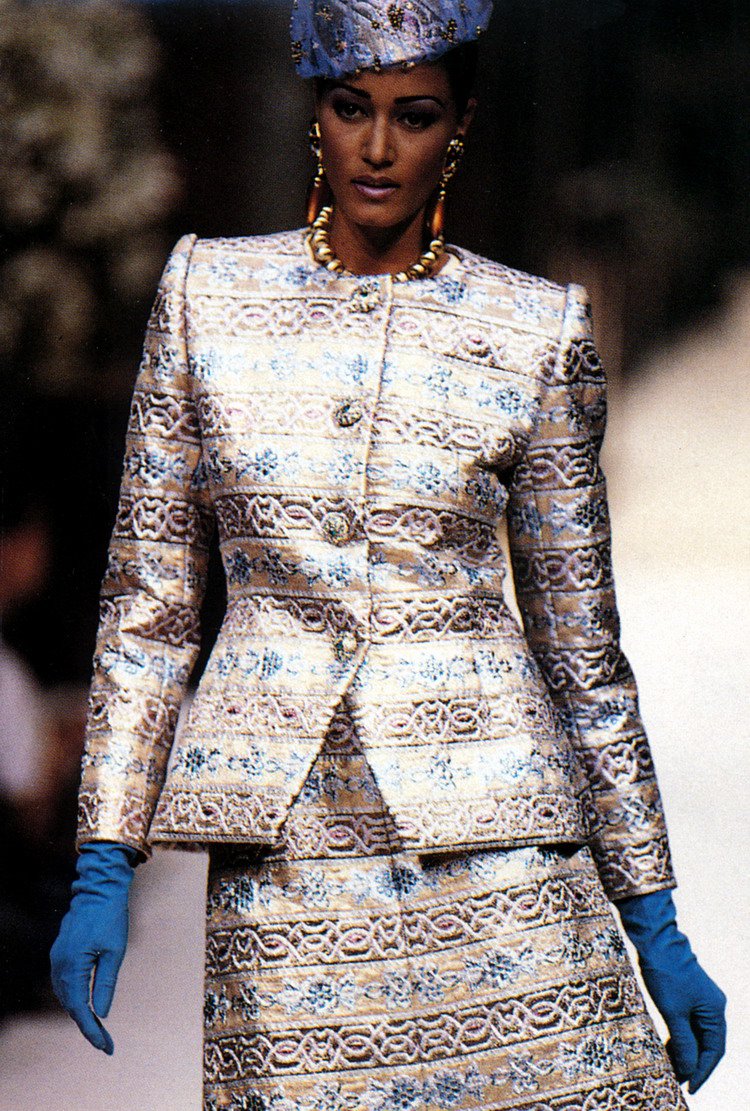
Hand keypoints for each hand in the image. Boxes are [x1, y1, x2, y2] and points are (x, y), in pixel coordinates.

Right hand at [50, 841, 137, 1053]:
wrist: (99, 889)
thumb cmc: (111, 918)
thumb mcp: (115, 952)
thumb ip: (106, 983)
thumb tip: (103, 1013)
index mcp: (73, 966)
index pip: (80, 1009)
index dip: (92, 1031)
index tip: (105, 1047)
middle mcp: (59, 965)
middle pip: (71, 1006)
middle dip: (87, 1026)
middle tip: (105, 1043)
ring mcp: (57, 959)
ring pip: (65, 996)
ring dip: (79, 1013)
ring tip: (97, 1030)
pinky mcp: (60, 953)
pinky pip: (64, 983)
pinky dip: (74, 998)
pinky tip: (85, 1006)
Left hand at [616, 889, 725, 1092]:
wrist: (654, 939)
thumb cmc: (665, 973)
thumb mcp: (672, 1012)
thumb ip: (683, 1043)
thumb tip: (689, 1070)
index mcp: (715, 1011)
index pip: (714, 1051)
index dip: (702, 1072)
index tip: (690, 1088)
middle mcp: (711, 1007)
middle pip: (705, 1044)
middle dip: (692, 1064)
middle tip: (676, 1081)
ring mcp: (698, 1000)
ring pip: (694, 1034)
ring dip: (683, 1051)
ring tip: (669, 1069)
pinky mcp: (684, 994)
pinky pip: (685, 1023)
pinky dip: (677, 1037)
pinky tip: (665, 1048)